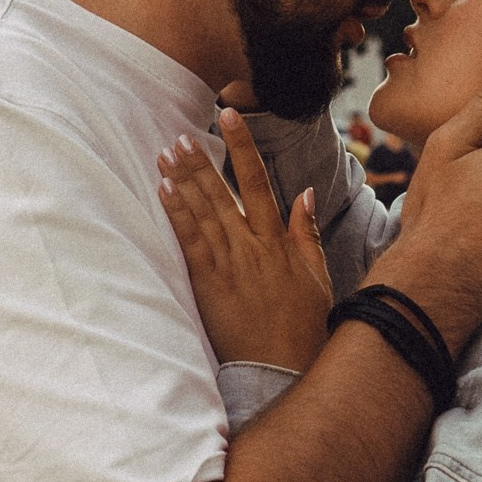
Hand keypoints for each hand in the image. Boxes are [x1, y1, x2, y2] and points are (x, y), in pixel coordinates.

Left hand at [157, 110, 331, 372]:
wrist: (285, 366)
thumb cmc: (302, 326)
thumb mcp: (317, 274)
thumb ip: (307, 231)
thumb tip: (305, 192)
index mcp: (278, 240)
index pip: (258, 181)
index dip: (243, 146)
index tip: (230, 115)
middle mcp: (253, 245)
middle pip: (223, 192)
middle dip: (201, 160)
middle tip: (180, 135)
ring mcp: (231, 263)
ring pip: (204, 212)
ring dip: (183, 180)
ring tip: (166, 153)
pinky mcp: (210, 284)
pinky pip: (192, 241)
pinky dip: (178, 214)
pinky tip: (164, 191)